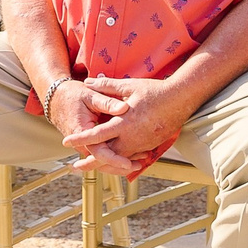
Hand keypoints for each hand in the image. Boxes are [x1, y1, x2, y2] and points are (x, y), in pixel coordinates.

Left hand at [66, 75, 191, 170]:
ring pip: (119, 159)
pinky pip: (131, 157)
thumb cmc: (154, 91)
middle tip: (75, 166)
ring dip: (104, 164)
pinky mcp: (149, 146)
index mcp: (124, 122)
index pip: (97, 134)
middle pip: (106, 155)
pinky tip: (113, 162)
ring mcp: (141, 144)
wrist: (181, 100)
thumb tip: (88, 81)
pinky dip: (120, 160)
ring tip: (91, 166)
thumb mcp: (129, 86)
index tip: (66, 142)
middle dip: (90, 162)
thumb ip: (106, 85)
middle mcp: (132, 137)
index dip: (80, 139)